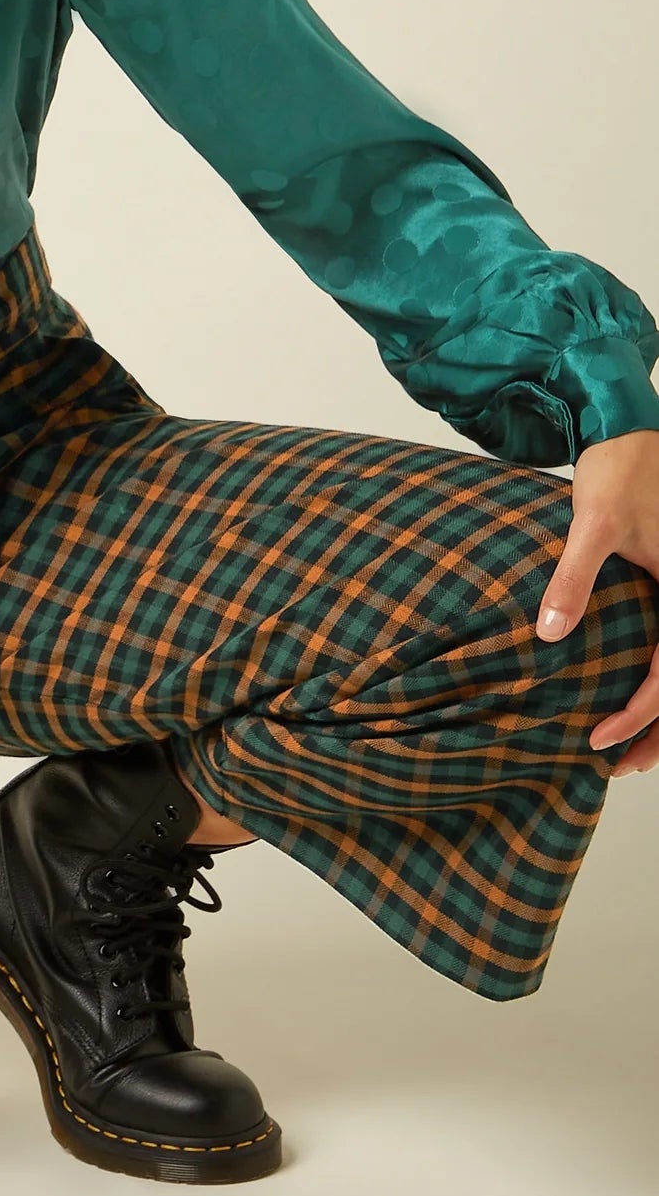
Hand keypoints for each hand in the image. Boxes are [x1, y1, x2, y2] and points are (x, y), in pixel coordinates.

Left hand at [535, 427, 658, 775]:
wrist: (630, 428)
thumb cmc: (620, 471)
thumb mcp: (593, 524)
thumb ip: (573, 579)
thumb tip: (547, 636)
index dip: (639, 715)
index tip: (598, 739)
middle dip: (656, 733)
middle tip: (616, 767)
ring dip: (658, 713)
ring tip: (625, 750)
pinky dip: (653, 677)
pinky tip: (624, 691)